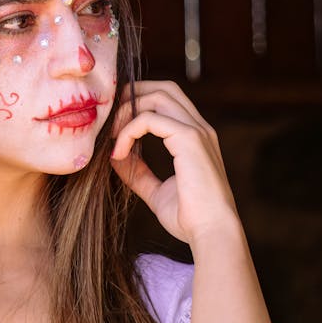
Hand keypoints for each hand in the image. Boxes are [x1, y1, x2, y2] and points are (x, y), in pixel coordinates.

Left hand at [110, 80, 239, 245]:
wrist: (212, 234)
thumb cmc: (190, 219)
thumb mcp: (157, 192)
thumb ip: (138, 172)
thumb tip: (114, 156)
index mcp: (197, 138)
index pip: (168, 101)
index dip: (139, 103)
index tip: (115, 128)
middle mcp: (200, 129)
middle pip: (164, 88)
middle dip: (133, 95)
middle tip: (109, 119)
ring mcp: (197, 131)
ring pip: (157, 97)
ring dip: (128, 111)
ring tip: (111, 136)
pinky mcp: (189, 139)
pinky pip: (149, 119)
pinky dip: (128, 131)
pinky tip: (118, 153)